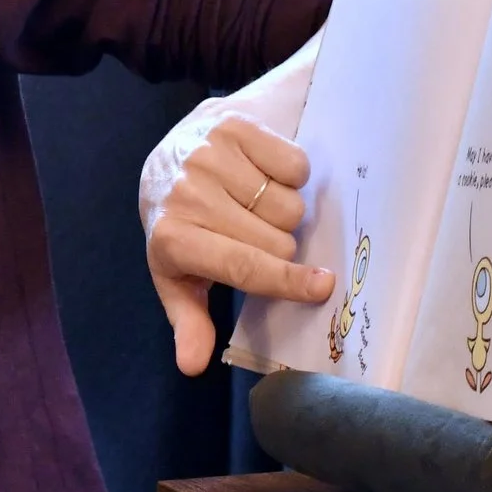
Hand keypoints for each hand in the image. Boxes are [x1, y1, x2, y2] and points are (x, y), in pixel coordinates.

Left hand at [146, 116, 332, 376]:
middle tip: (254, 231)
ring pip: (290, 203)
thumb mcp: (177, 276)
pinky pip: (294, 164)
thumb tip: (192, 365)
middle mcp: (187, 194)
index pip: (244, 266)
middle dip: (278, 243)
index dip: (286, 281)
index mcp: (173, 238)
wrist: (168, 155)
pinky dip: (290, 173)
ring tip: (254, 202)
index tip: (323, 287)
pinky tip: (261, 174)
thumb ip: (189, 321)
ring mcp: (208, 156)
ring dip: (283, 209)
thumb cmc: (182, 227)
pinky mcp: (231, 126)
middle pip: (278, 238)